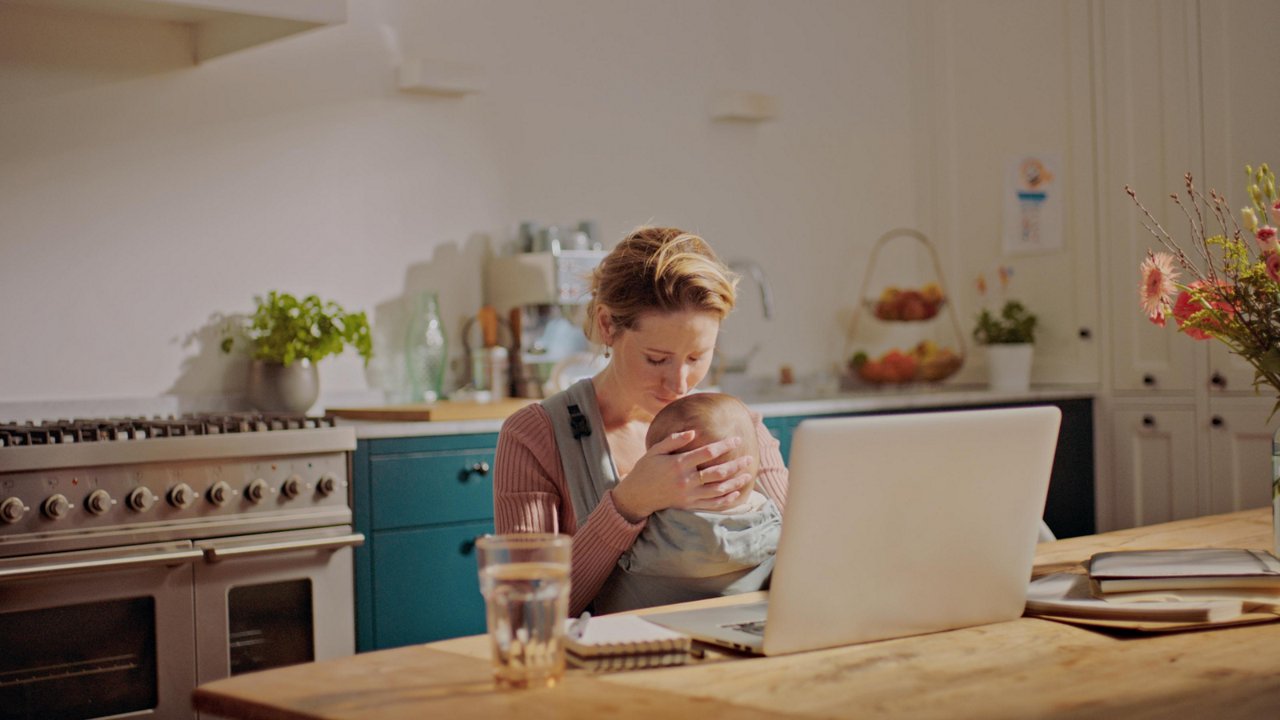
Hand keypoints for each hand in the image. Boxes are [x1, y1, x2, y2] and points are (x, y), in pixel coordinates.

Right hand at [611, 431, 755, 521]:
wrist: (636, 496)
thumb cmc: (645, 469)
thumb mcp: (655, 451)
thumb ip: (674, 440)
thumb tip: (693, 431)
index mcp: (678, 463)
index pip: (708, 452)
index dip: (725, 445)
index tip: (737, 439)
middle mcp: (686, 480)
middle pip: (718, 472)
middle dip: (736, 464)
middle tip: (749, 458)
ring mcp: (688, 495)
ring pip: (718, 489)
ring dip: (735, 482)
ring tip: (747, 475)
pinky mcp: (689, 506)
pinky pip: (711, 504)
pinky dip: (726, 499)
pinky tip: (735, 493)